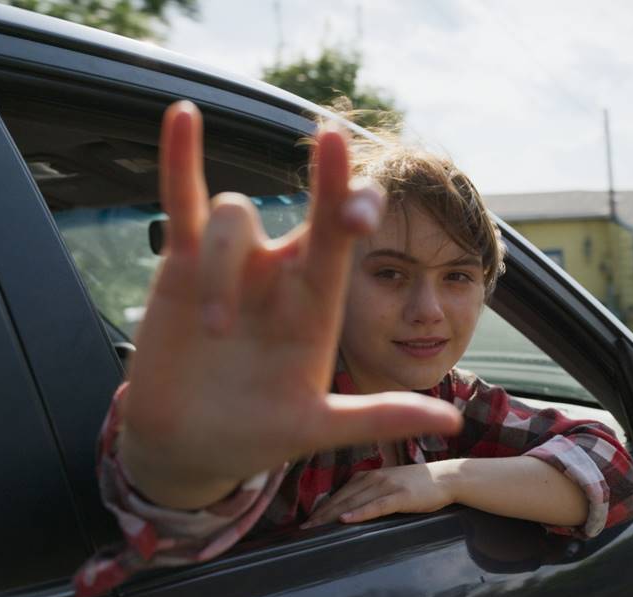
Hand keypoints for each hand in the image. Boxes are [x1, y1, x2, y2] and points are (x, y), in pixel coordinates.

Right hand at [119, 101, 460, 508]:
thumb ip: (379, 416)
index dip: (358, 210)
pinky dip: (180, 158)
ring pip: (235, 218)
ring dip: (223, 267)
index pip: (346, 243)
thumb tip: (452, 418)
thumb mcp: (318, 428)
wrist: (190, 446)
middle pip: (311, 210)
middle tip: (337, 142)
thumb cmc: (258, 437)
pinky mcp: (181, 265)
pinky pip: (182, 201)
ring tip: (213, 331)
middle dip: (329, 183)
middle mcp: (281, 276)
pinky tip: (182, 114)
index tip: (367, 205)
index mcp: (317, 305)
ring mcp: (234, 266)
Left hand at [301, 460, 461, 526]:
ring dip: (332, 515)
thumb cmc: (418, 484)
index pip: (339, 492)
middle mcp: (374, 477)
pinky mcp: (401, 496)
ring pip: (353, 501)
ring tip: (315, 527)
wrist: (446, 477)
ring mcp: (387, 485)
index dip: (321, 507)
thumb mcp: (389, 483)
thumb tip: (349, 509)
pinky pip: (376, 505)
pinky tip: (346, 519)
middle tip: (303, 528)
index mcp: (369, 475)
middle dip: (320, 514)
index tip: (306, 521)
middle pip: (341, 497)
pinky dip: (360, 512)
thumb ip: (369, 492)